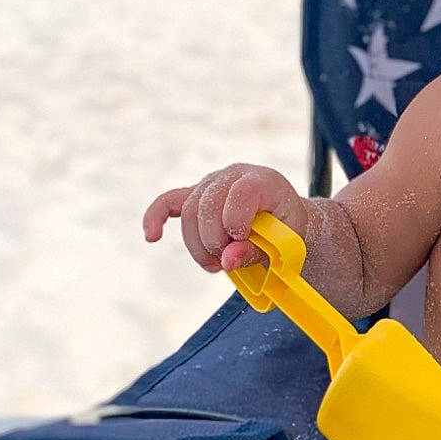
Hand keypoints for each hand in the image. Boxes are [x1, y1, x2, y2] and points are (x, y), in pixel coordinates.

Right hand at [142, 163, 310, 272]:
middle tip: (226, 263)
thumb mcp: (285, 245)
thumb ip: (257, 252)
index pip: (240, 193)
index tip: (241, 242)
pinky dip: (156, 217)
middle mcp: (234, 175)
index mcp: (264, 181)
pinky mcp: (196, 195)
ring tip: (215, 265)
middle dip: (213, 241)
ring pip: (189, 212)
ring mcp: (212, 183)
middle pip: (207, 205)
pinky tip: (152, 237)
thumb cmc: (288, 233)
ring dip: (197, 245)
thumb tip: (227, 260)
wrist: (286, 222)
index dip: (236, 221)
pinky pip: (168, 202)